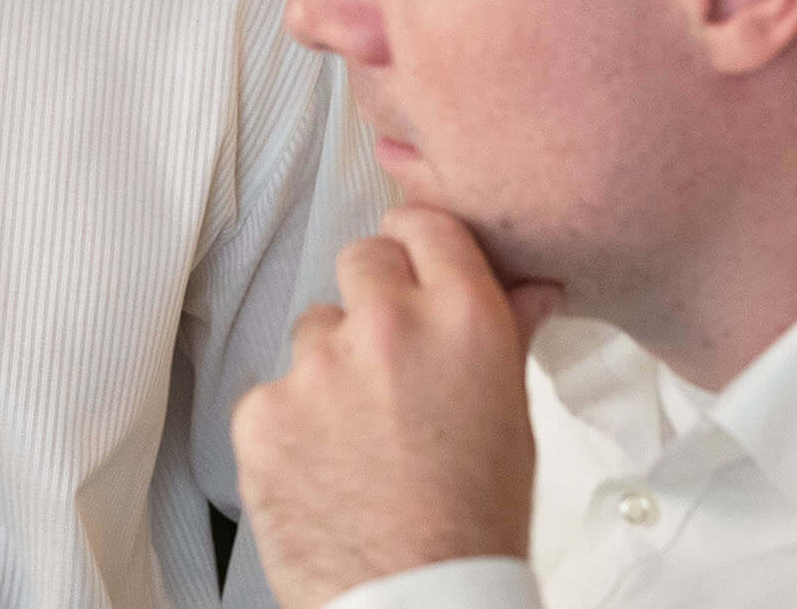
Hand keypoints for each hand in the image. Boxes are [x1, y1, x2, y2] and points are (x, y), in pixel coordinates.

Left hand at [231, 207, 565, 608]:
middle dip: (373, 300)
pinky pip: (273, 390)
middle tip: (389, 361)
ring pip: (314, 330)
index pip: (425, 226)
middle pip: (362, 261)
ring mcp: (317, 367)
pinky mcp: (263, 411)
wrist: (416, 604)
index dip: (420, 248)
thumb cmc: (473, 524)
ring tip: (360, 434)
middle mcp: (387, 326)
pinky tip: (324, 464)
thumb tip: (532, 286)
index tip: (415, 268)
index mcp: (463, 319)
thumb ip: (508, 334)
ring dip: (331, 366)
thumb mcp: (512, 419)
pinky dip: (291, 421)